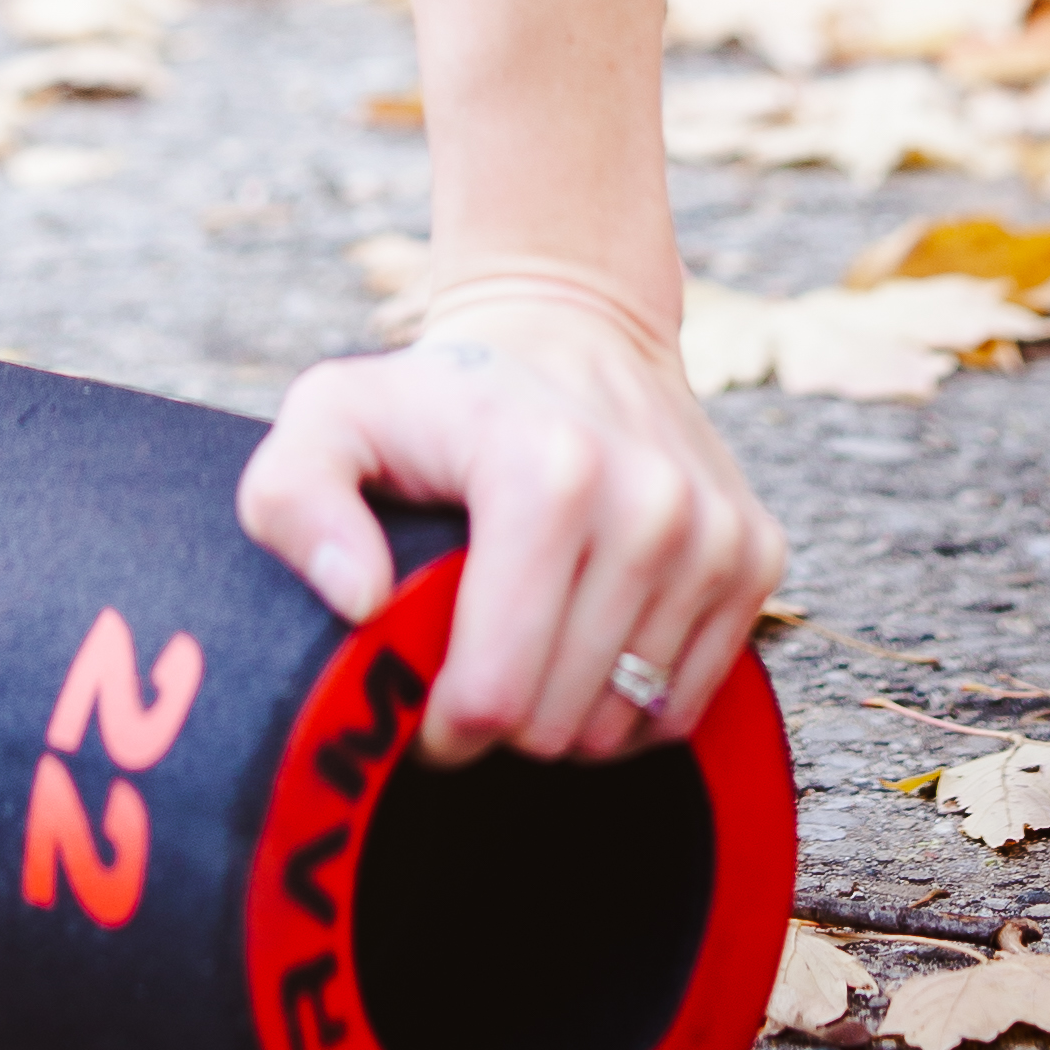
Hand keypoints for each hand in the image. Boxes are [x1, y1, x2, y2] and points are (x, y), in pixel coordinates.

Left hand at [234, 268, 783, 762]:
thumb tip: (359, 601)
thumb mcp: (331, 418)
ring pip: (625, 727)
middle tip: (466, 661)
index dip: (439, 723)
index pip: (495, 691)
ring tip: (521, 645)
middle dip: (499, 721)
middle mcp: (650, 502)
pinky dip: (627, 704)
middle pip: (558, 723)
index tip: (416, 688)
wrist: (569, 321)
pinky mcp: (754, 552)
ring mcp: (713, 531)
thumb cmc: (435, 394)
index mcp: (545, 473)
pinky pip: (685, 706)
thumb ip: (295, 501)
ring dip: (561, 715)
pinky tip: (581, 642)